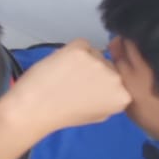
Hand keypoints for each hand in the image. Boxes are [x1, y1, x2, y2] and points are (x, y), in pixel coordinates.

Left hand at [5, 39, 130, 132]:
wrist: (35, 108)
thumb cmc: (62, 114)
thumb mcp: (98, 114)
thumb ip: (110, 99)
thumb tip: (112, 85)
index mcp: (123, 97)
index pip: (119, 80)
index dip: (101, 83)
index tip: (88, 90)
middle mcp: (116, 78)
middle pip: (108, 65)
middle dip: (94, 71)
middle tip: (75, 82)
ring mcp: (98, 62)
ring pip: (94, 53)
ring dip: (82, 60)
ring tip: (65, 76)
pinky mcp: (79, 50)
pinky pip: (81, 44)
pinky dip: (72, 50)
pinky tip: (61, 64)